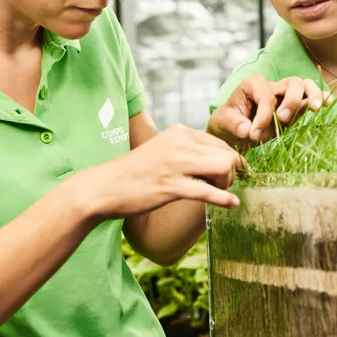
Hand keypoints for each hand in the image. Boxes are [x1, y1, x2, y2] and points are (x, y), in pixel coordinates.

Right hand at [76, 124, 244, 220]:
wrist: (104, 187)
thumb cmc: (135, 172)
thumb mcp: (163, 150)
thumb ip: (187, 150)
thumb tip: (216, 160)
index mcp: (179, 132)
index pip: (219, 143)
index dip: (230, 160)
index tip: (229, 173)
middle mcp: (180, 142)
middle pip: (226, 154)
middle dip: (232, 172)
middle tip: (223, 186)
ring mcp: (176, 163)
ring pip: (223, 168)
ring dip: (228, 184)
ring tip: (221, 193)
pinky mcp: (171, 186)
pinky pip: (209, 192)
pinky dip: (225, 199)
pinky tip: (232, 204)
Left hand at [207, 75, 328, 146]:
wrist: (233, 131)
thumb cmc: (228, 122)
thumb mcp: (223, 122)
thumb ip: (234, 123)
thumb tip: (247, 129)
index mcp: (253, 84)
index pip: (266, 96)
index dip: (263, 115)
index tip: (253, 135)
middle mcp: (272, 86)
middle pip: (292, 83)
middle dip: (291, 100)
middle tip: (283, 119)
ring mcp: (285, 96)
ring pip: (305, 86)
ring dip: (312, 96)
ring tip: (316, 108)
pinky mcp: (294, 108)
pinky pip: (309, 99)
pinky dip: (320, 99)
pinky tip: (329, 103)